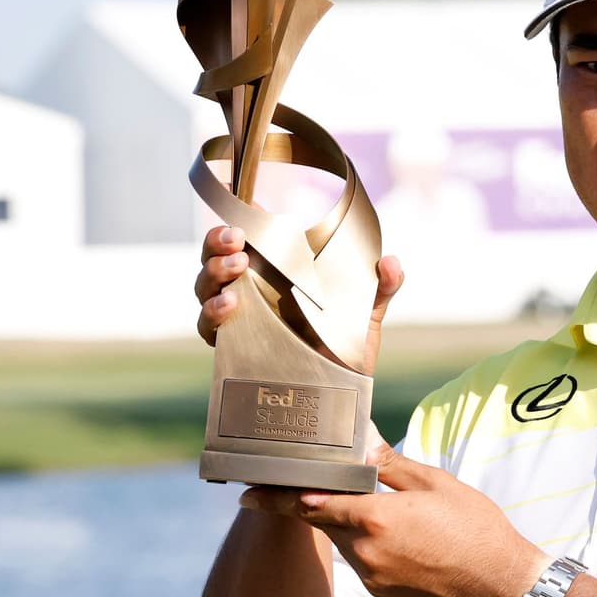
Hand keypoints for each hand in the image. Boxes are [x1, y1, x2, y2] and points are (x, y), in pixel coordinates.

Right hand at [194, 224, 403, 374]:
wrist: (343, 392)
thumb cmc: (347, 345)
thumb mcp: (367, 311)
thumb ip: (381, 286)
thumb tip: (390, 263)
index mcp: (277, 272)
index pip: (249, 237)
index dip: (238, 218)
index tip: (244, 205)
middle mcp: (252, 290)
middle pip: (216, 257)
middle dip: (217, 243)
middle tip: (235, 239)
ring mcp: (240, 317)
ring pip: (206, 287)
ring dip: (214, 272)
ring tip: (236, 267)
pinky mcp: (234, 347)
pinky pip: (209, 328)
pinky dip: (213, 313)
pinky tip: (230, 306)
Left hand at [239, 445, 549, 596]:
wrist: (501, 585)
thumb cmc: (476, 527)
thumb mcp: (437, 484)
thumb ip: (390, 466)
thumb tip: (360, 445)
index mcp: (374, 516)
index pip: (309, 503)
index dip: (276, 498)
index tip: (247, 493)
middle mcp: (364, 550)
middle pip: (324, 521)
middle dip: (320, 504)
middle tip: (317, 484)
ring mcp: (372, 576)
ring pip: (345, 542)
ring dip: (351, 524)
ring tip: (387, 511)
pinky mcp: (383, 593)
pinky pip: (364, 561)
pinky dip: (370, 545)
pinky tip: (404, 538)